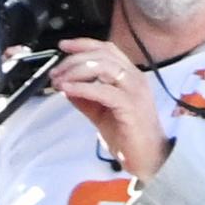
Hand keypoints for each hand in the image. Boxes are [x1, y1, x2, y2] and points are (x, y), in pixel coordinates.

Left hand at [43, 37, 171, 184]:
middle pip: (102, 54)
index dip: (83, 44)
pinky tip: (68, 89)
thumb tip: (65, 85)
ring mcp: (135, 91)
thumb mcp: (101, 114)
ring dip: (76, 70)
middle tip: (56, 72)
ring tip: (60, 80)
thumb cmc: (129, 138)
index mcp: (130, 76)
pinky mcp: (130, 106)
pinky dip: (82, 87)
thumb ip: (85, 99)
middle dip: (74, 59)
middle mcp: (135, 78)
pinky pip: (103, 90)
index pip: (107, 49)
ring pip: (103, 66)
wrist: (149, 159)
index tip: (63, 46)